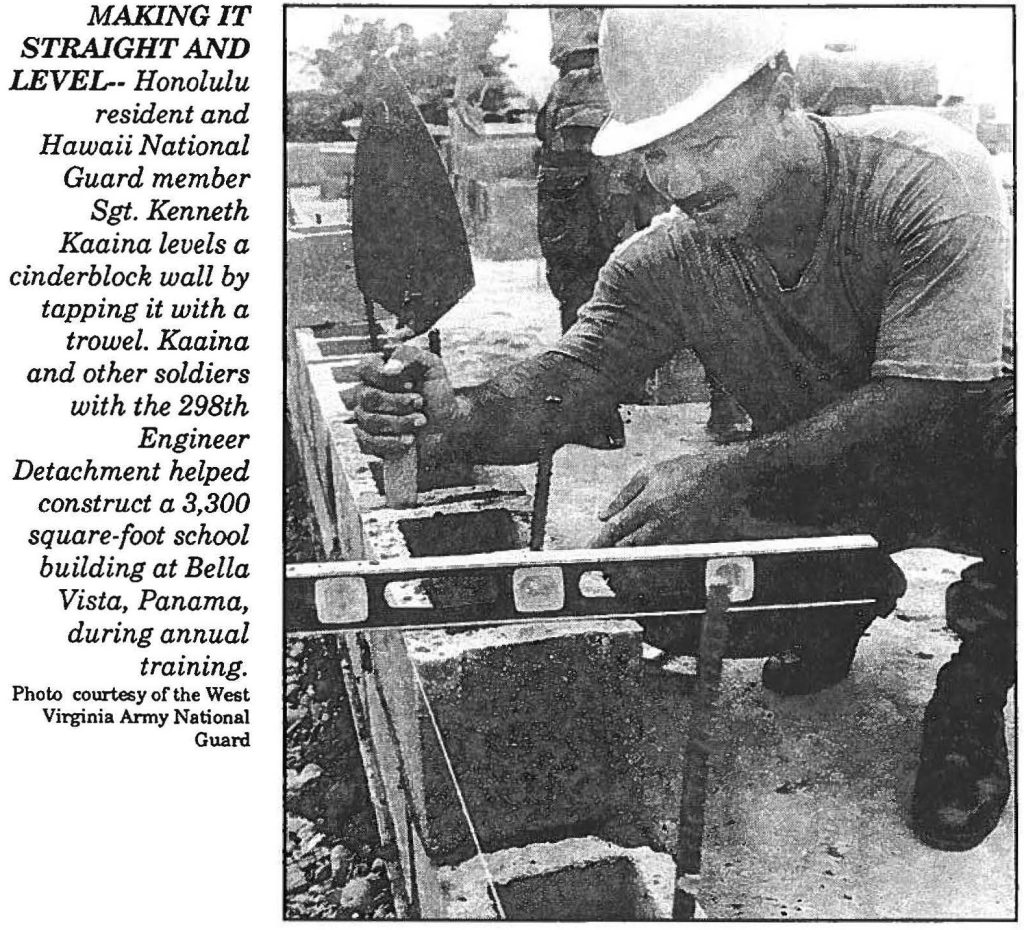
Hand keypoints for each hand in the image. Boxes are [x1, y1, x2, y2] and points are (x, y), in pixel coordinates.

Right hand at [350, 344, 457, 458]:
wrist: (446, 418)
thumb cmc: (435, 390)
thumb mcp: (430, 365)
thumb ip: (410, 356)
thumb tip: (389, 367)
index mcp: (378, 371)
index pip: (364, 368)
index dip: (384, 377)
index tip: (410, 383)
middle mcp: (367, 392)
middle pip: (368, 398)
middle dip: (399, 402)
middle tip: (420, 402)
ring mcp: (366, 416)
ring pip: (370, 421)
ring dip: (400, 422)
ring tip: (420, 420)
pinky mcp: (370, 438)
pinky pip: (369, 442)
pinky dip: (393, 442)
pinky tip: (409, 438)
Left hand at [590, 451, 737, 548]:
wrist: (720, 476)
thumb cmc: (685, 470)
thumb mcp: (648, 473)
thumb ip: (623, 496)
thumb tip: (604, 514)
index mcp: (647, 504)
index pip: (617, 529)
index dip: (601, 542)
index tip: (590, 550)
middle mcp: (660, 522)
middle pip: (630, 548)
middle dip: (614, 555)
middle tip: (602, 560)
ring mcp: (675, 533)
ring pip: (646, 554)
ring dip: (631, 560)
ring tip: (619, 564)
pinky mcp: (686, 540)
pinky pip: (663, 554)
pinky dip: (650, 558)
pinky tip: (643, 557)